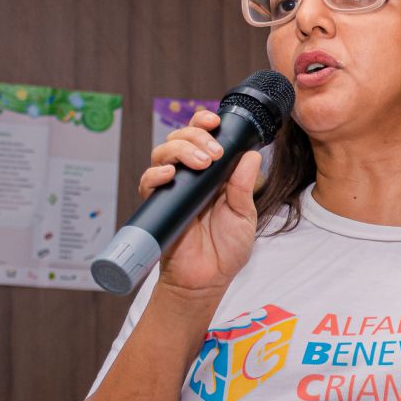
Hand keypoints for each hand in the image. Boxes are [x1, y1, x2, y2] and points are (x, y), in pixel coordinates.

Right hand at [138, 110, 262, 296]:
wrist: (207, 280)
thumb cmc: (226, 250)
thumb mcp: (244, 216)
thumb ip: (244, 187)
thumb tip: (252, 155)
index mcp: (213, 174)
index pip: (203, 138)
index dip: (204, 123)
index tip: (214, 120)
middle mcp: (191, 176)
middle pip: (181, 138)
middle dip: (195, 135)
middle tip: (213, 152)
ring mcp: (173, 189)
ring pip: (163, 152)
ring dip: (180, 149)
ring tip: (200, 163)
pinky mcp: (158, 204)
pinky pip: (149, 181)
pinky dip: (157, 173)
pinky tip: (171, 175)